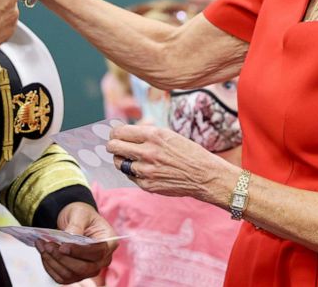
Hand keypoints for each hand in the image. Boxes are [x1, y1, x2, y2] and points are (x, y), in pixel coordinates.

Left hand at [37, 202, 116, 283]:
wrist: (75, 219)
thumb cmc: (81, 214)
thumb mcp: (80, 213)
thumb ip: (76, 225)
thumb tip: (69, 238)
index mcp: (109, 242)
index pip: (97, 253)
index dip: (80, 252)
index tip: (62, 246)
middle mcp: (102, 260)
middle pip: (84, 269)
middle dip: (63, 258)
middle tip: (48, 245)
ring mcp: (89, 269)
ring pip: (71, 275)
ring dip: (54, 262)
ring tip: (43, 246)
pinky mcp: (76, 274)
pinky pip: (62, 278)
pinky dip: (51, 267)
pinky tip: (44, 254)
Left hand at [107, 125, 236, 201]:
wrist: (204, 175)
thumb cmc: (188, 152)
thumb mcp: (168, 135)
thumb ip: (146, 133)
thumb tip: (124, 132)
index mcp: (153, 135)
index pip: (119, 132)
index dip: (114, 133)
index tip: (115, 135)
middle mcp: (147, 152)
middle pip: (113, 147)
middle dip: (112, 146)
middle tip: (115, 146)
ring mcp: (146, 170)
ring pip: (119, 163)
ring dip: (121, 159)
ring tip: (130, 158)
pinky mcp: (147, 185)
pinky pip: (130, 176)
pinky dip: (133, 172)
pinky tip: (143, 169)